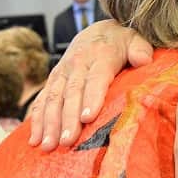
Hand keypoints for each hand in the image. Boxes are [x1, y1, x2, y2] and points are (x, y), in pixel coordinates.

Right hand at [28, 20, 153, 149]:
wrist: (98, 31)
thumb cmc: (121, 42)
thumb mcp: (134, 39)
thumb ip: (140, 49)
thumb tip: (143, 60)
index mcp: (99, 56)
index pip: (95, 78)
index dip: (91, 97)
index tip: (88, 118)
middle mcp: (76, 64)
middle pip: (71, 93)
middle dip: (68, 119)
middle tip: (67, 142)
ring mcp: (61, 73)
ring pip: (53, 99)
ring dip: (49, 124)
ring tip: (48, 146)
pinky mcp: (52, 81)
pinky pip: (41, 100)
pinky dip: (36, 120)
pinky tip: (33, 140)